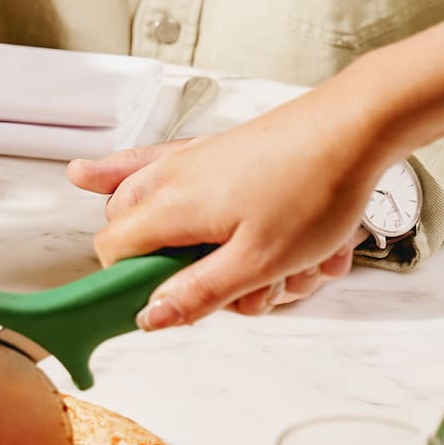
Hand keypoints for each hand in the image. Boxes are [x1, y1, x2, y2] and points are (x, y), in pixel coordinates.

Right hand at [65, 92, 396, 328]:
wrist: (355, 127)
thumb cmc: (316, 188)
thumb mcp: (259, 262)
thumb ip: (198, 293)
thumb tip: (149, 317)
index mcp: (170, 206)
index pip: (113, 252)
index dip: (134, 283)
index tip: (173, 304)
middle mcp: (168, 179)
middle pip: (128, 231)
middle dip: (169, 265)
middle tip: (224, 283)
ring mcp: (188, 161)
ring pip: (154, 209)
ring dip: (191, 241)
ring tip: (251, 255)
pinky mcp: (212, 152)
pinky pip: (155, 166)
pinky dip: (124, 173)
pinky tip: (88, 176)